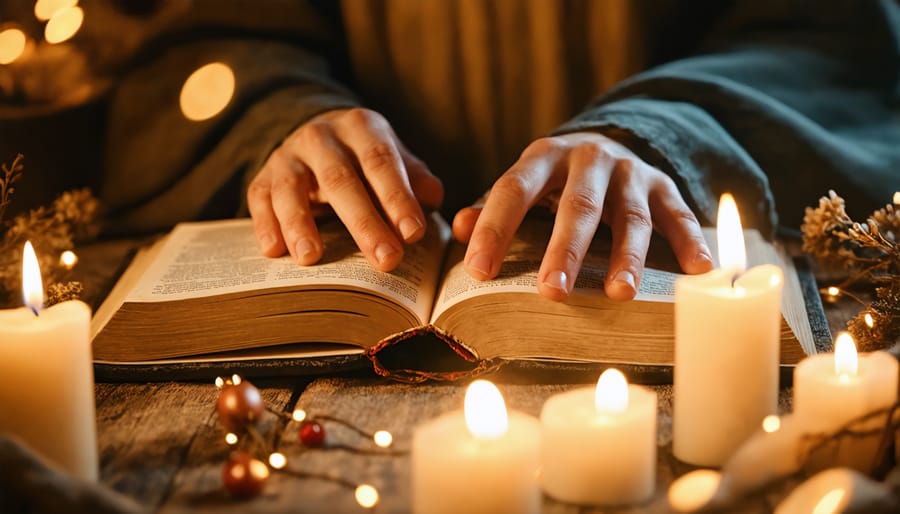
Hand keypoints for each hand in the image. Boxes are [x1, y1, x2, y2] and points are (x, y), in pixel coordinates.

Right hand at [247, 108, 443, 270]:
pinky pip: (260, 199)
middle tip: (385, 260)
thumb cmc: (367, 160)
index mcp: (361, 128)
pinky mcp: (263, 177)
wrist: (319, 138)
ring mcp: (288, 155)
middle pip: (341, 180)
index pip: (381, 162)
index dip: (398, 198)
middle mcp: (321, 136)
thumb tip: (432, 199)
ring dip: (300, 224)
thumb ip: (416, 180)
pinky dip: (264, 225)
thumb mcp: (396, 160)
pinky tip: (272, 251)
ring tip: (311, 258)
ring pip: (291, 188)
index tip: (413, 234)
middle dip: (364, 223)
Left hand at [452, 132, 712, 300]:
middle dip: (564, 251)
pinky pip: (678, 215)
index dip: (495, 230)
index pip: (513, 190)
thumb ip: (492, 208)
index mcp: (543, 158)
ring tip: (619, 294)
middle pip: (578, 207)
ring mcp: (630, 172)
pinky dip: (689, 241)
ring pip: (630, 216)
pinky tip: (698, 270)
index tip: (479, 272)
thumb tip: (460, 229)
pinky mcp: (663, 185)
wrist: (609, 143)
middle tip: (551, 293)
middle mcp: (589, 158)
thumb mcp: (522, 186)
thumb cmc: (554, 181)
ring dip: (627, 256)